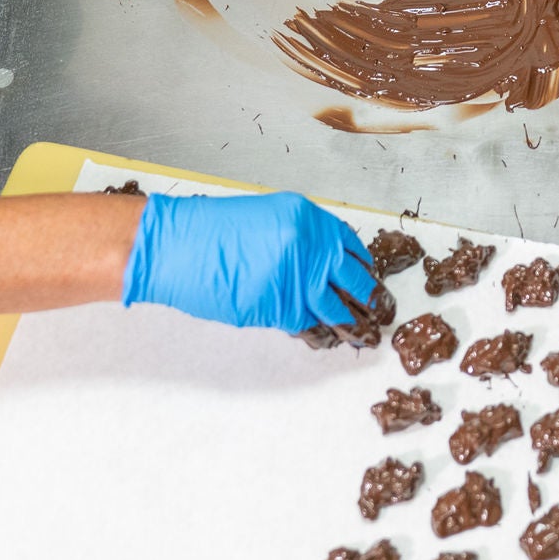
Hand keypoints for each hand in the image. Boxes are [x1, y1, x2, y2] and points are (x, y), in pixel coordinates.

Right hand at [120, 191, 380, 334]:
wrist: (177, 246)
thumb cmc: (212, 233)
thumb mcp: (268, 220)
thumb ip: (299, 240)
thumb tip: (323, 267)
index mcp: (308, 220)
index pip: (351, 248)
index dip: (363, 268)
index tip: (370, 279)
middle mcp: (310, 246)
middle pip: (355, 280)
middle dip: (371, 300)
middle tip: (380, 313)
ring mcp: (297, 278)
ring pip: (339, 309)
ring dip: (354, 326)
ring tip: (365, 336)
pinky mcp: (279, 307)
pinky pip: (309, 325)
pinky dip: (319, 335)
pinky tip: (326, 340)